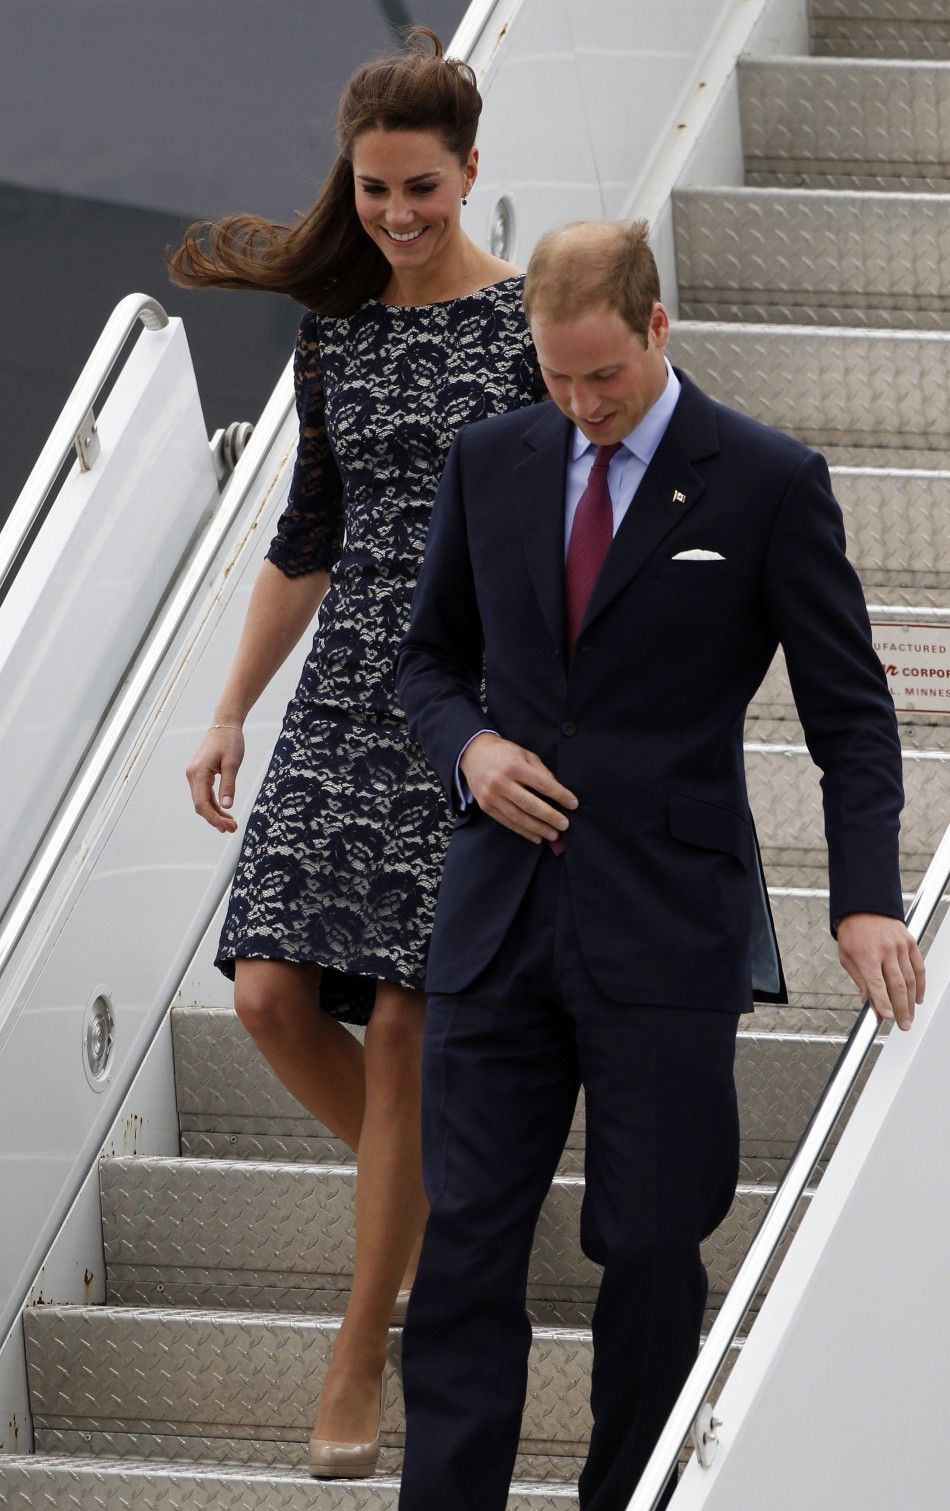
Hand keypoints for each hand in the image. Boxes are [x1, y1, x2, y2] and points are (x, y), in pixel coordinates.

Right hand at [186, 724, 245, 833]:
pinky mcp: (200, 775)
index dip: (213, 817)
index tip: (225, 827)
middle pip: (201, 805)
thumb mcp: (232, 763)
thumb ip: (229, 785)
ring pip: (203, 801)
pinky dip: (215, 805)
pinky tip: (225, 812)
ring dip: (215, 814)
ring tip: (231, 824)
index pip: (201, 802)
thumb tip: (227, 805)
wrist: (224, 725)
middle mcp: (192, 776)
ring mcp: (195, 776)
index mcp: (198, 773)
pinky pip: (205, 794)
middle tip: (232, 828)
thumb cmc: (229, 741)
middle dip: (215, 819)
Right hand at [460, 732, 577, 843]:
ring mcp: (491, 796)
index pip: (542, 784)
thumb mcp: (526, 755)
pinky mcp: (486, 806)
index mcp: (515, 767)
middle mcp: (501, 782)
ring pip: (518, 817)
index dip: (560, 795)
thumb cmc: (505, 753)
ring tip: (553, 834)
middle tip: (565, 825)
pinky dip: (523, 832)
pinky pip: (507, 822)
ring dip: (538, 828)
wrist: (474, 754)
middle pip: (530, 804)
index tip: (573, 804)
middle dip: (550, 816)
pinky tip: (536, 837)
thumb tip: (559, 791)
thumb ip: (542, 772)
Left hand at [836, 913, 924, 1030]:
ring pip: (911, 979)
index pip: (877, 985)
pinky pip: (919, 967)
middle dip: (901, 1009)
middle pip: (898, 986)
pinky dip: (920, 985)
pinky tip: (918, 997)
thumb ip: (859, 980)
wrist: (864, 906)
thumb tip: (867, 1002)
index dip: (883, 1003)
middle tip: (903, 1025)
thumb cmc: (852, 931)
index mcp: (866, 955)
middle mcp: (886, 951)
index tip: (887, 1018)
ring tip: (910, 1016)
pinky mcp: (910, 942)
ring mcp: (900, 946)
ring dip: (912, 1001)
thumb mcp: (846, 956)